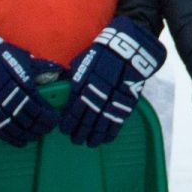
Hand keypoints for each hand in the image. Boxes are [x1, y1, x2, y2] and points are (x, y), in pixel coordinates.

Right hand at [0, 22, 57, 146]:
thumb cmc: (3, 57)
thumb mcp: (24, 59)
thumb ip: (42, 68)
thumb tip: (60, 71)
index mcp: (21, 84)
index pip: (38, 106)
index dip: (48, 116)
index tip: (55, 119)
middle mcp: (9, 97)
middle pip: (28, 119)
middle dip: (40, 127)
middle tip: (48, 129)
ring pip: (15, 127)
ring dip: (28, 134)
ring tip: (36, 136)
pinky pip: (0, 129)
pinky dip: (11, 138)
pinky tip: (21, 142)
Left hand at [64, 17, 166, 146]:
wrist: (127, 47)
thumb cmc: (102, 53)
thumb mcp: (83, 62)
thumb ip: (76, 79)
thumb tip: (65, 89)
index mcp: (84, 84)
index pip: (73, 109)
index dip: (69, 122)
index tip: (65, 130)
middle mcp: (97, 94)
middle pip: (86, 120)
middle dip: (80, 132)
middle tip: (76, 140)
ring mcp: (113, 99)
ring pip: (102, 124)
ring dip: (95, 135)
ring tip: (90, 143)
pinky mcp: (126, 101)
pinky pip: (118, 121)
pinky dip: (112, 131)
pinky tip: (106, 139)